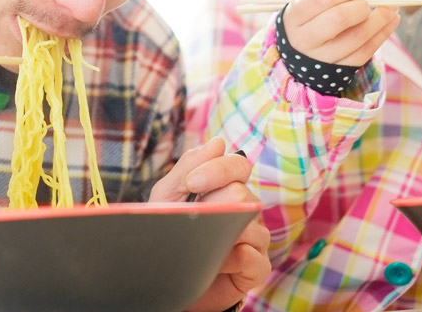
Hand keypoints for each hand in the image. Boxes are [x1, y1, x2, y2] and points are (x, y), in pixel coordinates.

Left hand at [150, 137, 270, 310]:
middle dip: (212, 205)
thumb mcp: (168, 198)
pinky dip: (236, 259)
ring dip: (220, 234)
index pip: (238, 166)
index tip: (192, 183)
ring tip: (198, 244)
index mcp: (227, 188)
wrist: (164, 279)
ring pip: (252, 225)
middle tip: (192, 219)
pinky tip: (218, 261)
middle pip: (242, 193)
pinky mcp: (257, 268)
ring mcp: (254, 238)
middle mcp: (246, 209)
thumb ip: (188, 168)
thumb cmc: (169, 233)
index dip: (218, 169)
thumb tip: (218, 142)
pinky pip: (256, 258)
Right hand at [282, 0, 399, 66]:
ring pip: (358, 36)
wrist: (299, 58)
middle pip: (339, 18)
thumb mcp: (305, 6)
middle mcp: (304, 40)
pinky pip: (366, 51)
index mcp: (293, 19)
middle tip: (365, 3)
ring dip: (380, 19)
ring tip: (390, 9)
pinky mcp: (340, 70)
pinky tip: (391, 21)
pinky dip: (383, 34)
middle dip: (360, 6)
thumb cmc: (306, 24)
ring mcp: (322, 58)